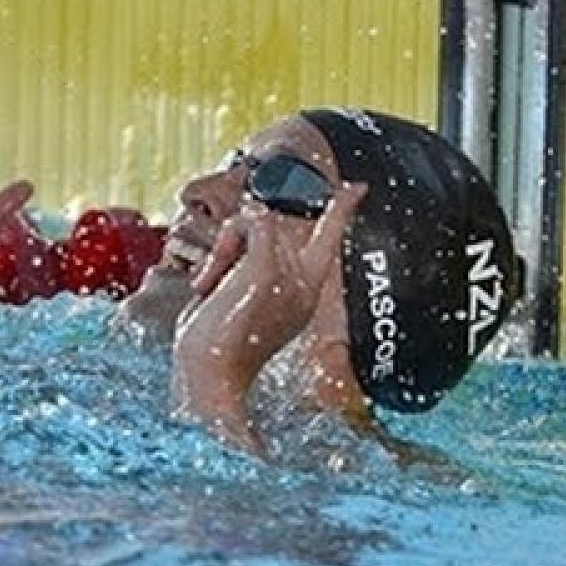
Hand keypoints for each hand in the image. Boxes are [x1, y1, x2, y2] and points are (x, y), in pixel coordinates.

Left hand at [171, 183, 367, 455]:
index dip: (343, 210)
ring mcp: (290, 277)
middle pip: (272, 226)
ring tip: (211, 288)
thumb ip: (248, 267)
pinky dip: (226, 240)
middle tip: (214, 286)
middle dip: (234, 244)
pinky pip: (253, 220)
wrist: (209, 378)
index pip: (331, 241)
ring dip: (224, 247)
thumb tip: (248, 222)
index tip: (357, 188)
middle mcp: (305, 285)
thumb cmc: (213, 346)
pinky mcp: (267, 271)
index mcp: (304, 295)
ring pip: (258, 220)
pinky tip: (209, 281)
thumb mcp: (237, 301)